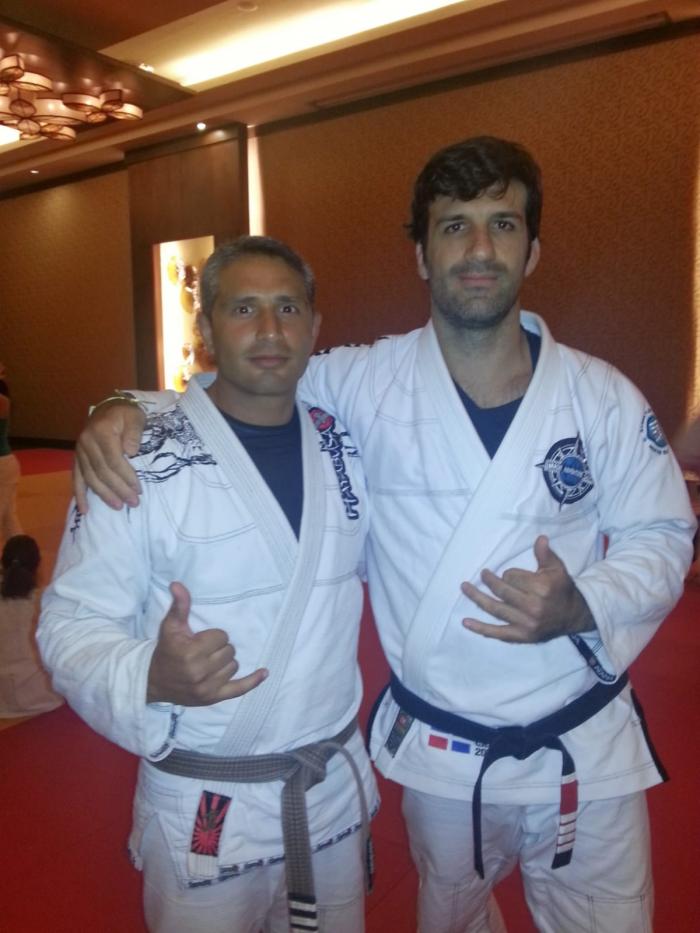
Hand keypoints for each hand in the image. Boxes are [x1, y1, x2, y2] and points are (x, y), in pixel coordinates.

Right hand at [74, 400, 145, 511]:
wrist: (109, 408)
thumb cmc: (126, 414)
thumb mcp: (135, 417)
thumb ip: (134, 432)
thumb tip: (131, 452)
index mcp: (101, 432)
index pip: (113, 460)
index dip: (126, 476)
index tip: (139, 489)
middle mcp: (86, 442)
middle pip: (102, 472)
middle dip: (118, 489)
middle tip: (133, 502)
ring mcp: (79, 451)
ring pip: (90, 478)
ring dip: (103, 495)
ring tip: (118, 507)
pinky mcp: (77, 458)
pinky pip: (76, 478)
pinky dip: (80, 495)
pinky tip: (84, 510)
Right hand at [147, 582, 267, 705]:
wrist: (153, 680)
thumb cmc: (166, 650)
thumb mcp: (171, 626)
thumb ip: (180, 605)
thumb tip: (177, 584)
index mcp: (191, 652)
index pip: (221, 637)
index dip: (212, 636)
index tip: (200, 640)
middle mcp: (200, 672)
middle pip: (229, 651)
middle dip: (219, 648)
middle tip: (204, 651)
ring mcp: (207, 688)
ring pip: (234, 666)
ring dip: (225, 663)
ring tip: (208, 663)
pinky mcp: (213, 698)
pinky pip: (240, 689)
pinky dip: (253, 681)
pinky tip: (264, 672)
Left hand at [461, 535, 594, 643]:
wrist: (574, 615)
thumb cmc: (561, 589)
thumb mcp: (557, 569)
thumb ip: (545, 554)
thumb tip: (540, 538)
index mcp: (542, 588)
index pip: (513, 577)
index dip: (509, 574)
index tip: (510, 574)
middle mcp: (533, 606)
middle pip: (502, 591)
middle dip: (490, 581)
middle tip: (483, 574)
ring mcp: (526, 623)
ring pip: (495, 609)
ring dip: (477, 598)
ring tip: (464, 588)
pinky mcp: (522, 636)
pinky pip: (497, 633)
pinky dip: (480, 628)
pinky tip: (466, 622)